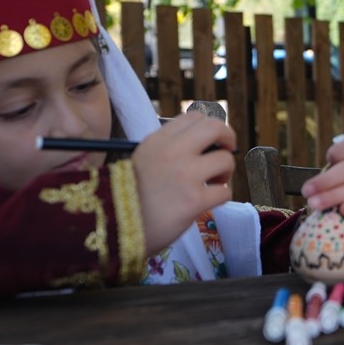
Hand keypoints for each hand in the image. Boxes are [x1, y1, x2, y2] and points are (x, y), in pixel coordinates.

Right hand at [131, 113, 235, 254]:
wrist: (115, 227)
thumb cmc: (131, 197)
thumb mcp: (142, 159)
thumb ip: (168, 148)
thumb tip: (204, 144)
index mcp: (158, 140)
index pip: (195, 117)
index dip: (209, 128)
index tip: (211, 141)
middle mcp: (172, 152)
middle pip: (215, 128)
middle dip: (228, 138)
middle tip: (225, 152)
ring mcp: (185, 175)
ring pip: (226, 159)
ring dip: (225, 172)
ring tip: (213, 183)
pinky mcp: (194, 200)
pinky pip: (225, 191)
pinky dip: (221, 196)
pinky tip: (208, 201)